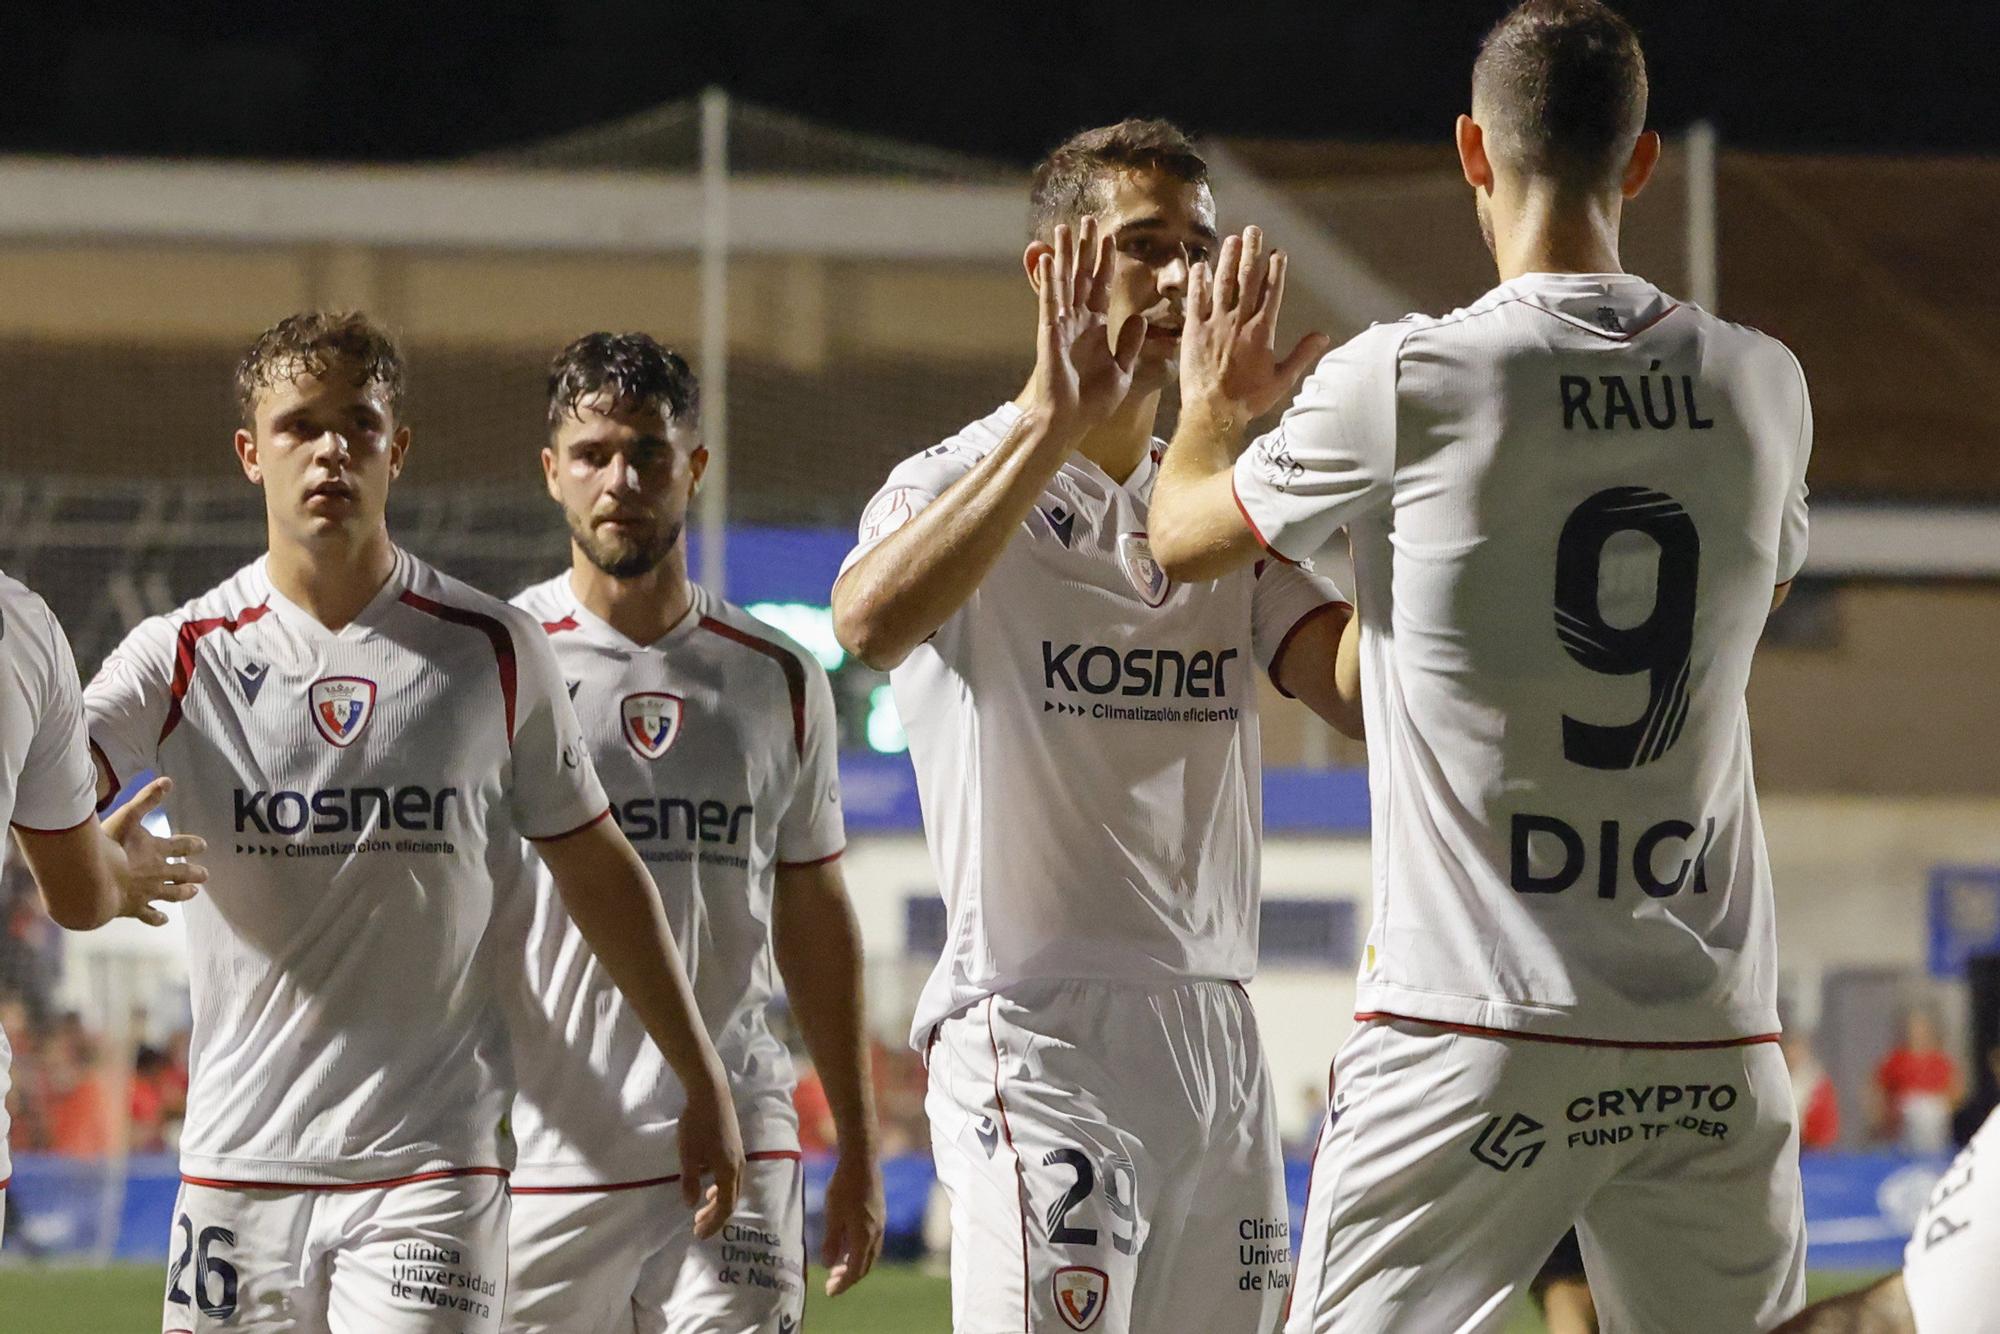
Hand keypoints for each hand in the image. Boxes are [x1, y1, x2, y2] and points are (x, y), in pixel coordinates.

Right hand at [102, 778, 205, 926]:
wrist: (94, 881)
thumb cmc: (109, 847)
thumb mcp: (127, 817)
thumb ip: (147, 799)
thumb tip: (168, 780)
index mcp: (156, 849)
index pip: (180, 845)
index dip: (192, 845)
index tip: (203, 846)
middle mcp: (157, 872)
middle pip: (181, 873)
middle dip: (194, 873)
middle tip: (205, 875)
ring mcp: (147, 892)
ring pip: (171, 894)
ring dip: (183, 893)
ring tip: (193, 894)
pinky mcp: (133, 908)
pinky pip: (149, 915)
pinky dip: (157, 918)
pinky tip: (164, 920)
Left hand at [677, 1065, 744, 1237]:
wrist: (711, 1094)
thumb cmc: (697, 1124)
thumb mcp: (688, 1155)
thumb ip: (690, 1182)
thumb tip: (690, 1205)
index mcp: (728, 1171)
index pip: (724, 1207)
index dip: (712, 1223)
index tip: (698, 1234)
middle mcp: (738, 1167)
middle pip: (731, 1200)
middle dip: (715, 1216)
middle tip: (698, 1227)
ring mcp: (739, 1156)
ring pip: (733, 1188)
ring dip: (718, 1202)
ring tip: (702, 1210)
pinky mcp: (735, 1147)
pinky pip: (732, 1177)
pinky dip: (721, 1188)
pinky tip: (709, 1185)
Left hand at [820, 1149, 884, 1295]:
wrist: (862, 1162)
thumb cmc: (844, 1188)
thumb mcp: (833, 1216)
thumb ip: (832, 1242)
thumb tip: (828, 1265)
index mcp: (864, 1237)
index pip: (856, 1270)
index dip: (843, 1284)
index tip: (830, 1292)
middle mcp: (876, 1234)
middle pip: (865, 1266)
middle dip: (849, 1277)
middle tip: (832, 1283)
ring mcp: (880, 1225)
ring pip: (870, 1254)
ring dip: (855, 1265)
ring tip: (838, 1267)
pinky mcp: (879, 1215)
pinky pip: (872, 1243)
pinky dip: (860, 1252)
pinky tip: (848, 1246)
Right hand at [1024, 216, 1146, 430]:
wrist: (1071, 421)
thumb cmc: (1093, 401)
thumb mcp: (1122, 370)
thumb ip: (1130, 343)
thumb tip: (1139, 318)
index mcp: (1096, 328)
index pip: (1101, 287)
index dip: (1105, 262)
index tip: (1111, 237)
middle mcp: (1077, 322)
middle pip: (1081, 277)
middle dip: (1085, 249)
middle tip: (1088, 220)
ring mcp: (1061, 326)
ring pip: (1064, 283)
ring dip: (1064, 256)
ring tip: (1064, 229)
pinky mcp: (1049, 334)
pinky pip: (1049, 303)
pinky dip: (1049, 281)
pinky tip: (1048, 260)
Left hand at [1180, 226, 1331, 429]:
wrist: (1213, 411)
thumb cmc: (1249, 399)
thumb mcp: (1282, 380)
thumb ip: (1302, 354)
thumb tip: (1324, 336)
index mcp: (1263, 330)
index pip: (1272, 291)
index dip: (1276, 269)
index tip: (1277, 251)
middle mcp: (1240, 321)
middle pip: (1248, 278)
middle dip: (1252, 252)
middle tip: (1254, 230)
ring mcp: (1215, 323)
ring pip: (1223, 283)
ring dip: (1228, 258)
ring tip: (1232, 238)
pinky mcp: (1193, 330)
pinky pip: (1196, 299)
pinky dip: (1199, 281)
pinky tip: (1201, 265)